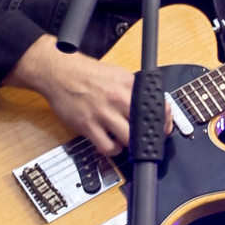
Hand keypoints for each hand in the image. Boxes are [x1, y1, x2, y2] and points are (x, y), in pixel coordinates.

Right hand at [6, 39, 163, 157]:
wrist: (60, 74)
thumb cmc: (89, 75)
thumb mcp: (119, 75)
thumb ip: (134, 89)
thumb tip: (150, 104)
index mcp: (129, 85)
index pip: (156, 105)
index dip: (164, 120)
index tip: (163, 127)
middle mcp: (118, 99)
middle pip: (144, 125)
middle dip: (148, 135)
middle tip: (146, 138)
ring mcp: (103, 114)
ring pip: (128, 139)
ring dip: (131, 145)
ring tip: (128, 141)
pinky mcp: (87, 126)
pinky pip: (106, 147)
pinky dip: (113, 150)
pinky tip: (113, 145)